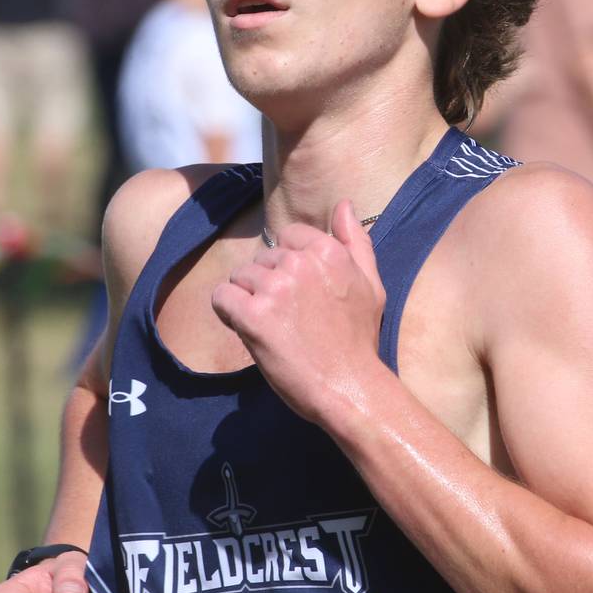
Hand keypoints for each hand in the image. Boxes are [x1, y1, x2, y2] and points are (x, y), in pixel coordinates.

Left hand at [212, 200, 387, 423]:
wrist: (350, 388)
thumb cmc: (359, 340)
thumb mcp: (371, 284)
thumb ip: (356, 241)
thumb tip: (344, 204)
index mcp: (328, 251)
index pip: (287, 238)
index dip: (288, 267)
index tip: (301, 296)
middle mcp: (300, 263)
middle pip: (262, 258)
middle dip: (268, 285)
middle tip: (290, 320)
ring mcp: (274, 288)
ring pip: (240, 277)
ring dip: (248, 300)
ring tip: (273, 328)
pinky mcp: (252, 315)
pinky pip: (221, 297)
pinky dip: (227, 313)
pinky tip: (248, 330)